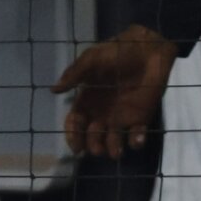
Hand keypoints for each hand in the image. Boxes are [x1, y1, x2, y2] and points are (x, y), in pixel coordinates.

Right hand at [52, 23, 178, 158]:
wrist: (146, 48)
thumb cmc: (116, 52)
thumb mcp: (91, 59)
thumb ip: (74, 74)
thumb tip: (54, 90)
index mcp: (87, 101)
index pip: (76, 122)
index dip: (73, 135)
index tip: (76, 145)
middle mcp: (102, 112)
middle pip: (92, 136)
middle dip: (92, 145)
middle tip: (95, 149)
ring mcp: (122, 116)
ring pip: (113, 140)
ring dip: (113, 148)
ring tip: (115, 152)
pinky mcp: (141, 117)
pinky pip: (137, 134)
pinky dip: (136, 141)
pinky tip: (136, 140)